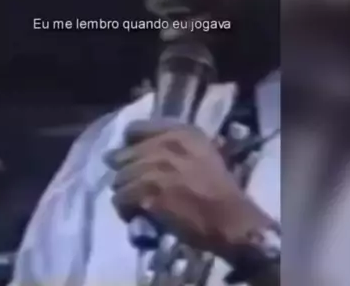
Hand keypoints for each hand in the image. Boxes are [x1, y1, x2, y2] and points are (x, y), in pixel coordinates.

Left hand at [104, 120, 271, 258]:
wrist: (231, 219)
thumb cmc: (220, 190)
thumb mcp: (204, 153)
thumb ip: (174, 145)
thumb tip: (143, 150)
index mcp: (180, 132)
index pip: (135, 129)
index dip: (129, 146)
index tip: (132, 160)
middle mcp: (164, 144)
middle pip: (122, 156)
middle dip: (126, 173)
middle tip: (134, 188)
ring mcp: (155, 167)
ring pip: (118, 179)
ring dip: (125, 194)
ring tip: (137, 204)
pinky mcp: (148, 192)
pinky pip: (121, 199)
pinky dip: (126, 210)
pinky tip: (138, 215)